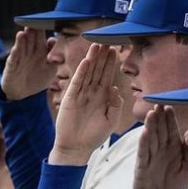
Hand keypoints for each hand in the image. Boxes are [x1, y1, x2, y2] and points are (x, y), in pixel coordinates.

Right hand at [1, 28, 57, 100]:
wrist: (22, 93)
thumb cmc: (37, 79)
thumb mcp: (50, 70)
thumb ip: (54, 58)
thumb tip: (53, 41)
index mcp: (40, 51)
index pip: (42, 39)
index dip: (44, 33)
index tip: (47, 27)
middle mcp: (29, 51)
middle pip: (31, 40)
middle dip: (32, 32)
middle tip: (33, 23)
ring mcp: (20, 58)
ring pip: (21, 47)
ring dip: (21, 40)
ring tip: (23, 33)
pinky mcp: (11, 66)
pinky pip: (13, 59)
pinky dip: (14, 54)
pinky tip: (15, 49)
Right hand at [51, 44, 123, 164]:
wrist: (76, 148)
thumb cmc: (94, 136)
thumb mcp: (111, 121)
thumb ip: (116, 105)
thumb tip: (117, 89)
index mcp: (102, 97)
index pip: (107, 76)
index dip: (111, 63)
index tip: (116, 50)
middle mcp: (92, 92)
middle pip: (98, 70)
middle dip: (102, 56)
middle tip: (107, 41)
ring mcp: (80, 94)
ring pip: (88, 73)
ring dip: (92, 59)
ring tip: (97, 45)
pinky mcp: (70, 98)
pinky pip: (77, 82)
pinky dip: (82, 71)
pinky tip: (86, 61)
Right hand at [134, 106, 187, 188]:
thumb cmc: (175, 183)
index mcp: (172, 146)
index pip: (170, 129)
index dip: (169, 118)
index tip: (169, 106)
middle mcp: (160, 149)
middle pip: (159, 130)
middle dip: (159, 117)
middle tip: (158, 103)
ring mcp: (150, 156)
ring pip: (150, 138)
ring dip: (150, 126)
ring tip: (151, 113)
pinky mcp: (142, 166)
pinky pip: (143, 153)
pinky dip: (143, 142)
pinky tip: (144, 132)